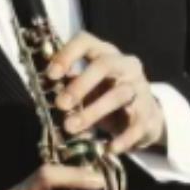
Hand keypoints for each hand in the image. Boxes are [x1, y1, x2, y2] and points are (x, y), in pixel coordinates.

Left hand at [47, 31, 166, 154]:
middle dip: (80, 85)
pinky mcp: (148, 113)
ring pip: (118, 94)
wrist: (143, 117)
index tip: (51, 74)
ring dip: (92, 112)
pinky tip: (108, 148)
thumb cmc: (106, 96)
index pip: (86, 41)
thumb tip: (42, 84)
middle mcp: (126, 65)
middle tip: (60, 104)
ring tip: (71, 127)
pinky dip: (121, 138)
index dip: (67, 54)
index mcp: (105, 53)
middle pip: (104, 65)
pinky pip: (135, 125)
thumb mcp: (87, 87)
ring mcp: (140, 87)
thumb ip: (67, 83)